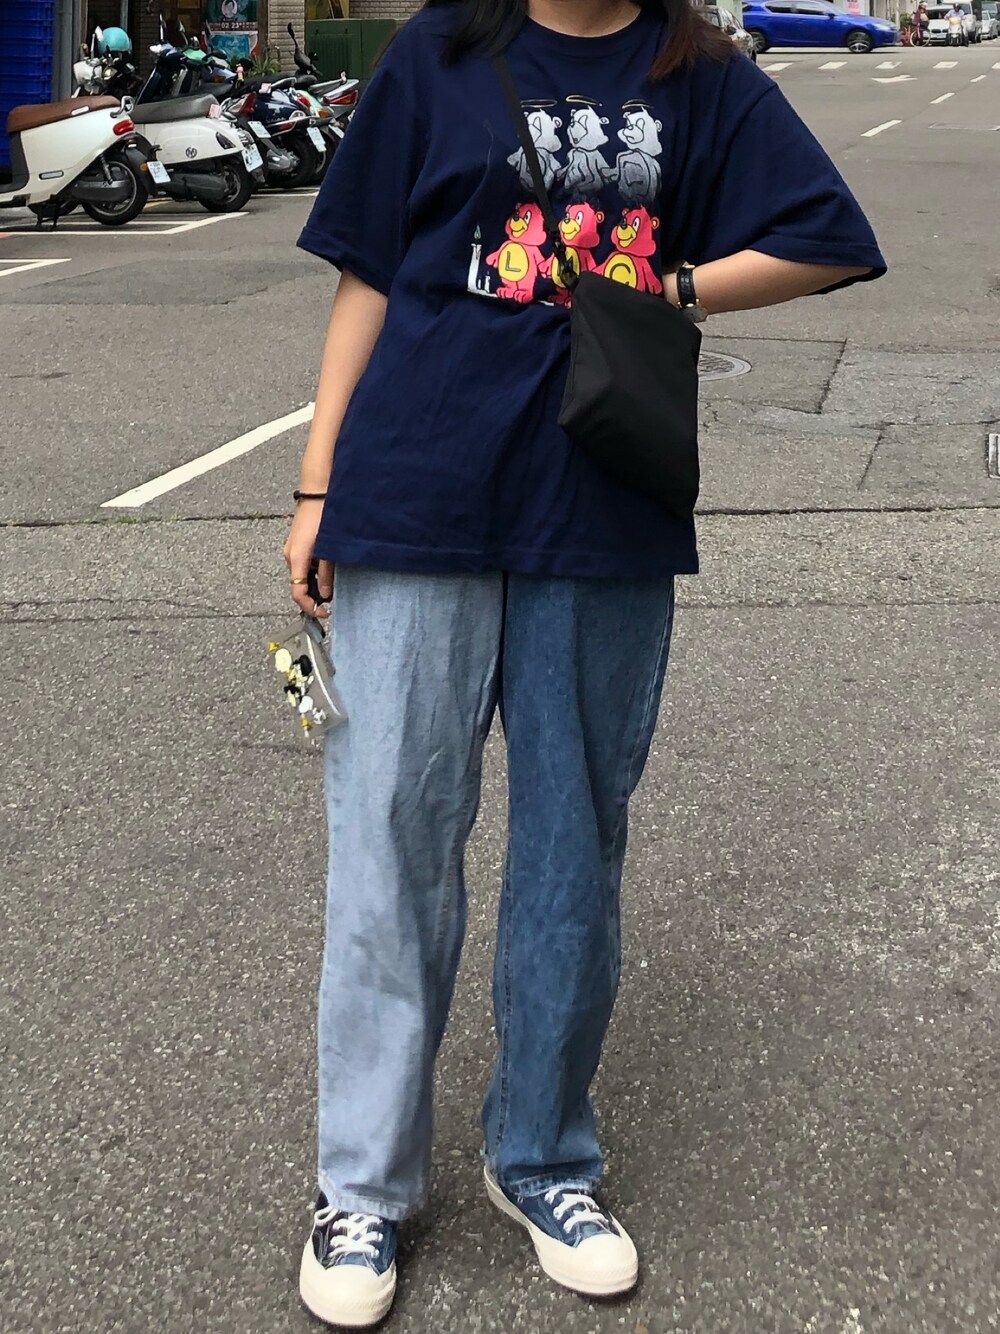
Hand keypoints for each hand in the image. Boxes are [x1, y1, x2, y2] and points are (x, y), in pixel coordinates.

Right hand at [283, 500, 332, 618]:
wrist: (317, 492)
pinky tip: (328, 564)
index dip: (309, 607)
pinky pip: (303, 563)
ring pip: (301, 574)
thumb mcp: (329, 549)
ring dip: (315, 582)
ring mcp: (292, 549)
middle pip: (298, 585)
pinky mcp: (296, 543)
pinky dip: (313, 570)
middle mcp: (290, 555)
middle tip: (331, 600)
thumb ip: (327, 573)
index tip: (323, 613)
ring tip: (332, 579)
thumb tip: (326, 593)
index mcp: (296, 558)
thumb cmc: (323, 515)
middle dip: (313, 596)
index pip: (297, 593)